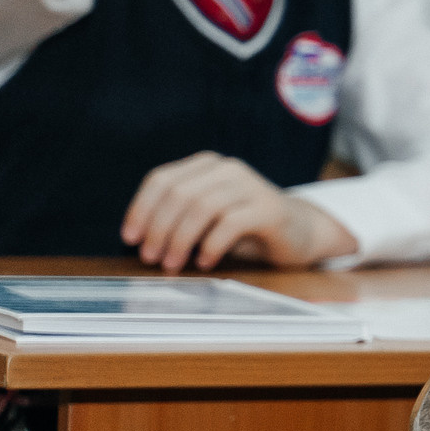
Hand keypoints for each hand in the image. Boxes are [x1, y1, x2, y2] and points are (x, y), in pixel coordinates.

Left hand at [121, 152, 357, 272]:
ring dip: (180, 240)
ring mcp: (251, 186)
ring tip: (173, 265)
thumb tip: (137, 238)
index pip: (162, 179)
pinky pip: (230, 224)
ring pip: (202, 207)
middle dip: (158, 229)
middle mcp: (228, 169)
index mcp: (207, 165)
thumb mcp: (205, 217)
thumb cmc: (243, 228)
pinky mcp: (268, 208)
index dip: (140, 209)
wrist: (298, 232)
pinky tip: (205, 263)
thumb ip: (178, 216)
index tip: (131, 239)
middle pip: (179, 194)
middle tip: (151, 259)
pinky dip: (210, 246)